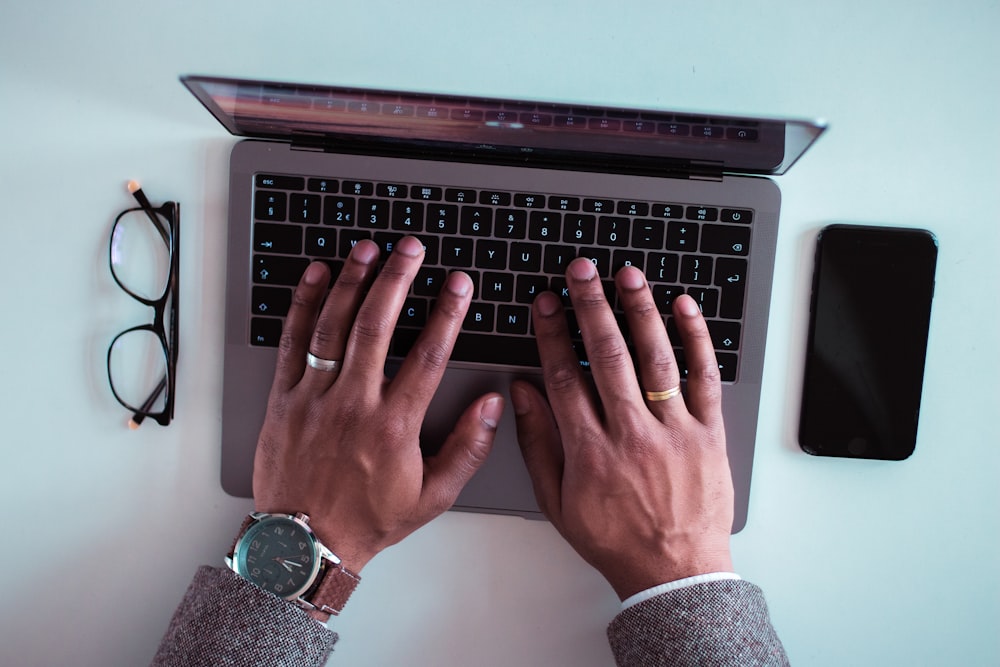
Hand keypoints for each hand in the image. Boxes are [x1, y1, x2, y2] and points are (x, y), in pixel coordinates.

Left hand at [253, 237, 503, 576]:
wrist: (303, 544)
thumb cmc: (368, 519)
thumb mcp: (433, 496)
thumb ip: (467, 448)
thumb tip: (491, 405)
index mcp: (394, 426)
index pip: (428, 355)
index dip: (447, 313)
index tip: (458, 285)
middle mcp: (354, 404)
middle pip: (378, 325)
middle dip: (397, 278)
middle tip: (410, 248)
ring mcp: (314, 398)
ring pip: (334, 326)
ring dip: (353, 282)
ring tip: (368, 249)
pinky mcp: (283, 399)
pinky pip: (292, 342)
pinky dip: (304, 305)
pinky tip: (318, 277)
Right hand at [511, 258, 733, 599]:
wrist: (674, 572)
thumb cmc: (613, 538)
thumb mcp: (557, 500)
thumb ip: (539, 443)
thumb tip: (523, 392)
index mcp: (590, 451)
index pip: (565, 376)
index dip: (552, 334)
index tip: (546, 303)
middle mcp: (631, 435)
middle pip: (608, 356)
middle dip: (590, 306)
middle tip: (580, 271)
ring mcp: (674, 432)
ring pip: (655, 358)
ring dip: (639, 311)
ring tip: (627, 275)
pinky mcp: (709, 434)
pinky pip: (704, 378)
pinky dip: (696, 339)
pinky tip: (683, 307)